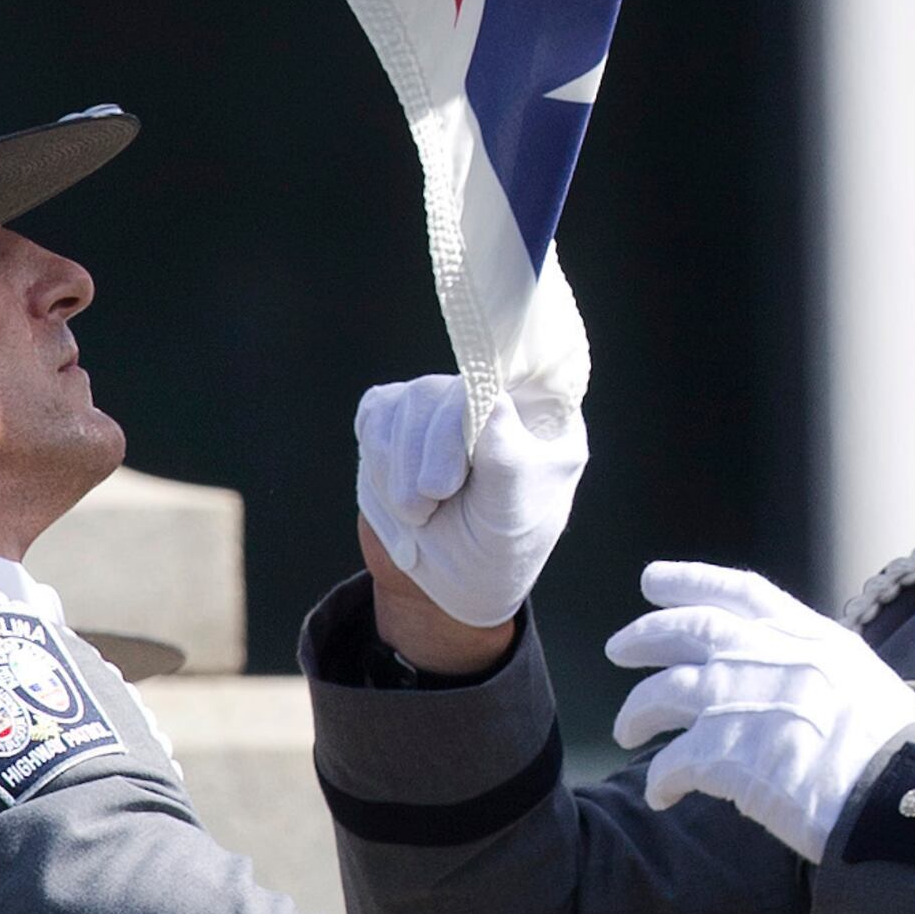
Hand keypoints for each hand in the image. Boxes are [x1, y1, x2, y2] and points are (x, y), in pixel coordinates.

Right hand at [354, 267, 587, 666]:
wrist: (443, 594)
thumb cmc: (499, 552)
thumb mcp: (516, 511)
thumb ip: (505, 458)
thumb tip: (489, 403)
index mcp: (538, 407)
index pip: (525, 351)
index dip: (506, 319)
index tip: (493, 322)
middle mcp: (489, 395)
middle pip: (448, 388)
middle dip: (435, 447)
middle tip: (437, 499)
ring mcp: (437, 406)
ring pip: (407, 406)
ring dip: (404, 470)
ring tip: (425, 514)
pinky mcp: (392, 423)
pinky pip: (376, 420)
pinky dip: (381, 465)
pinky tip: (403, 500)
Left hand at [609, 563, 914, 864]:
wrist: (897, 796)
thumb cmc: (893, 751)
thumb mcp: (862, 681)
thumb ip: (817, 667)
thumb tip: (791, 675)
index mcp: (808, 636)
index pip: (740, 591)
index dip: (692, 580)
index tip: (652, 581)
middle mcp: (769, 656)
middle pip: (690, 632)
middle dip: (647, 635)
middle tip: (617, 647)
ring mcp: (743, 700)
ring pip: (666, 694)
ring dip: (638, 712)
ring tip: (624, 730)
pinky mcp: (726, 754)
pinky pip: (672, 764)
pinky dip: (659, 779)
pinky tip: (658, 794)